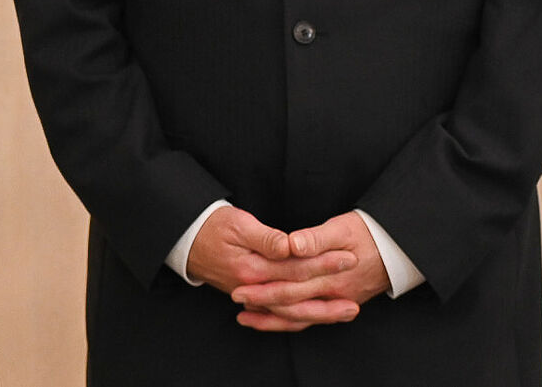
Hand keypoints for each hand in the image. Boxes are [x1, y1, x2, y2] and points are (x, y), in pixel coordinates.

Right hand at [186, 205, 354, 322]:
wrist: (184, 239)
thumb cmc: (211, 225)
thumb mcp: (236, 223)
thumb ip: (265, 237)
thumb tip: (289, 246)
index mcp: (251, 267)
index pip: (294, 267)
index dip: (323, 262)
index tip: (347, 256)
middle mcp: (252, 287)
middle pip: (297, 296)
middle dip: (329, 294)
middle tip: (357, 294)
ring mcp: (251, 295)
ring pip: (289, 312)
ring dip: (320, 313)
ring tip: (347, 311)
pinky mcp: (250, 296)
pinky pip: (277, 314)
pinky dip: (297, 318)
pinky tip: (316, 317)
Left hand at [230, 211, 388, 331]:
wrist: (399, 247)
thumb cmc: (369, 233)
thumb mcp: (343, 228)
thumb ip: (316, 238)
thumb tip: (293, 245)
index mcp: (331, 276)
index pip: (291, 287)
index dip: (264, 289)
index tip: (241, 288)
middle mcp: (334, 294)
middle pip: (292, 305)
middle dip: (263, 305)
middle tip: (237, 300)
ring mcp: (339, 300)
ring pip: (302, 317)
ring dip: (274, 318)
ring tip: (247, 317)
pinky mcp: (341, 301)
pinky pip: (313, 316)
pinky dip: (292, 319)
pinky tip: (276, 317)